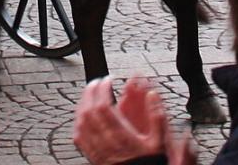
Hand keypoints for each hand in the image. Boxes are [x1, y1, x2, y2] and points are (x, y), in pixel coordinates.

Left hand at [74, 76, 191, 164]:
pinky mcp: (92, 157)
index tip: (107, 80)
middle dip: (91, 92)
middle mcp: (106, 142)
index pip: (104, 107)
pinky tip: (81, 116)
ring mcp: (97, 150)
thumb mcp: (159, 141)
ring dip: (83, 104)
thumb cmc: (147, 163)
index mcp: (121, 136)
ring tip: (89, 94)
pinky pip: (78, 137)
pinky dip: (78, 122)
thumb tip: (152, 96)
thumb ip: (157, 117)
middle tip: (97, 82)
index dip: (102, 90)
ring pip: (81, 122)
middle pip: (89, 111)